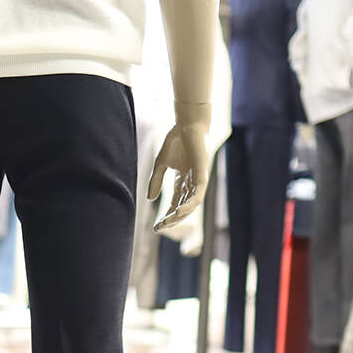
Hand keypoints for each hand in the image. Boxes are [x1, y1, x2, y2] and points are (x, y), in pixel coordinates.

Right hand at [147, 111, 210, 233]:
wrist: (188, 124)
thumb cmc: (176, 140)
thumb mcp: (160, 164)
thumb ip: (155, 181)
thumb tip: (150, 200)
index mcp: (181, 182)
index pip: (174, 205)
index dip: (165, 217)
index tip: (155, 228)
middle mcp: (190, 184)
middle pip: (182, 209)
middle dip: (171, 220)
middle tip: (159, 228)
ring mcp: (197, 181)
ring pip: (191, 206)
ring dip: (180, 216)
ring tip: (168, 222)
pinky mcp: (202, 176)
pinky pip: (197, 195)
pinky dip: (189, 205)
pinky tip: (179, 212)